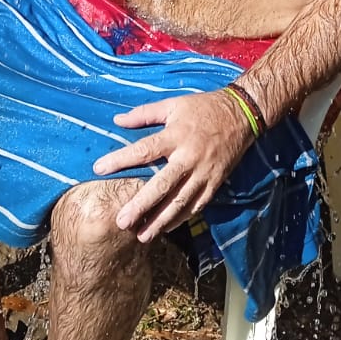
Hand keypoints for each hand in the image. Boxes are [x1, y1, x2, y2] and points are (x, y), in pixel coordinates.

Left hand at [91, 90, 253, 241]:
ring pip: (180, 202)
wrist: (242, 114)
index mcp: (176, 136)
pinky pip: (197, 205)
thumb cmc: (203, 108)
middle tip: (122, 222)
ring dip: (160, 221)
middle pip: (162, 186)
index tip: (98, 170)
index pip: (143, 150)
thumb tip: (117, 121)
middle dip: (142, 205)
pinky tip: (167, 228)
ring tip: (142, 236)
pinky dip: (182, 219)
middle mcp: (189, 157)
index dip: (120, 160)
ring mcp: (204, 173)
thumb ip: (145, 113)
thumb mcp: (173, 104)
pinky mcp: (215, 183)